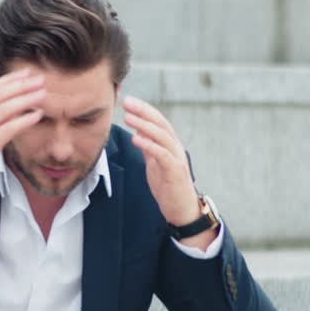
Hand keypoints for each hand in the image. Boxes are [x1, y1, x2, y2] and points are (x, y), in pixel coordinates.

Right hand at [0, 70, 45, 213]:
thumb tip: (11, 110)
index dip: (10, 79)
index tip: (26, 73)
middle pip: (0, 94)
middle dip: (21, 85)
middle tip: (39, 80)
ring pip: (5, 108)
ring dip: (26, 98)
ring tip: (42, 94)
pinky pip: (9, 128)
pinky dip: (25, 120)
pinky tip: (37, 115)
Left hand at [123, 96, 201, 226]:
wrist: (182, 209)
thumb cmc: (168, 187)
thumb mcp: (154, 164)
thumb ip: (148, 147)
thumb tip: (138, 132)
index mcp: (170, 145)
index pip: (158, 121)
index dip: (144, 109)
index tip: (129, 101)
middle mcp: (175, 148)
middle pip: (161, 123)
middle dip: (143, 111)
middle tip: (127, 101)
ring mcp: (176, 158)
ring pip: (162, 135)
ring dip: (144, 124)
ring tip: (128, 116)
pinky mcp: (174, 171)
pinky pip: (162, 154)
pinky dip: (149, 145)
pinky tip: (135, 138)